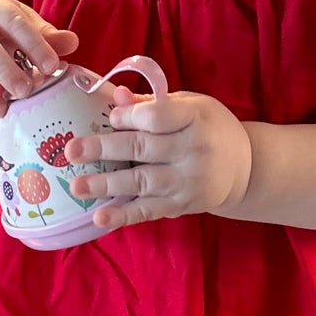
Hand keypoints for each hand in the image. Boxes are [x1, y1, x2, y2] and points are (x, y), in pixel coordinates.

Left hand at [66, 90, 252, 228]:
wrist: (244, 167)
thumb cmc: (209, 127)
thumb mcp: (189, 106)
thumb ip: (152, 104)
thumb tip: (114, 97)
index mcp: (196, 118)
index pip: (157, 117)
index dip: (129, 117)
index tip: (110, 118)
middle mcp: (194, 151)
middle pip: (143, 149)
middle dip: (104, 150)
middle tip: (71, 150)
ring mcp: (188, 182)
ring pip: (141, 182)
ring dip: (106, 185)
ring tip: (77, 185)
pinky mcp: (182, 205)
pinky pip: (149, 211)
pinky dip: (123, 216)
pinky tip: (100, 217)